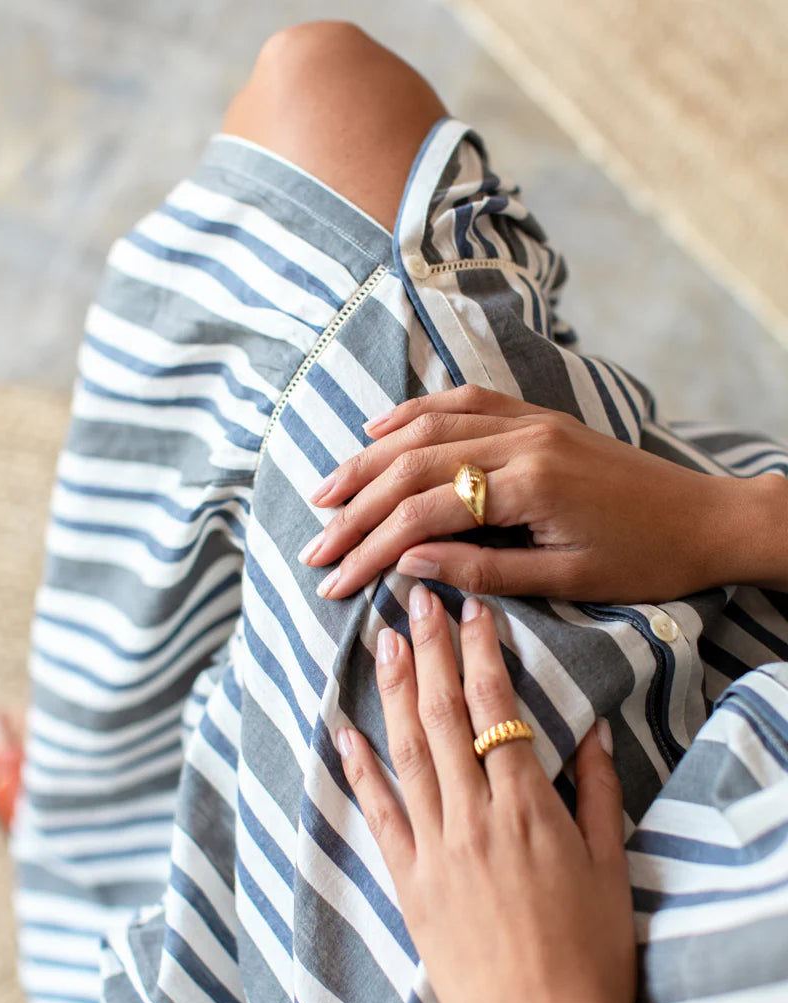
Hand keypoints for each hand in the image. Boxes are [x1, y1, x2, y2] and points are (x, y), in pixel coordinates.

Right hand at [302, 385, 766, 601]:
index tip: (333, 580)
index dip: (370, 547)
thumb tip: (407, 563)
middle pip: (413, 467)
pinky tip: (379, 432)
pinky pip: (463, 404)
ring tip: (326, 492)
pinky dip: (415, 415)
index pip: (424, 513)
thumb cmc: (645, 559)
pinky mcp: (537, 417)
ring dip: (370, 460)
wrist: (706, 519)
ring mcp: (529, 421)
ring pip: (428, 429)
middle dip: (356, 507)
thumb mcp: (567, 581)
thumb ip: (483, 570)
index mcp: (530, 485)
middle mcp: (522, 440)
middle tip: (315, 544)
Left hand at [337, 585, 635, 1002]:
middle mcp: (473, 817)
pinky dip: (358, 770)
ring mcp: (434, 850)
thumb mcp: (610, 867)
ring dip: (394, 692)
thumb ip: (598, 793)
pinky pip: (378, 815)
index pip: (499, 709)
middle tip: (415, 600)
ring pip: (407, 752)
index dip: (482, 654)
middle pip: (445, 716)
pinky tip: (343, 731)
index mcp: (528, 807)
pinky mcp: (407, 884)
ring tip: (382, 642)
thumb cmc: (590, 955)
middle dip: (430, 651)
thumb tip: (588, 732)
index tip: (471, 611)